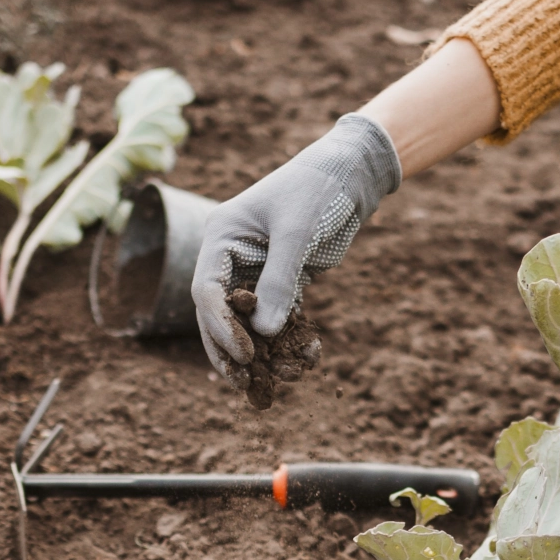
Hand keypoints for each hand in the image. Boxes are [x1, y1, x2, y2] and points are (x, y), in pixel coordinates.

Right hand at [192, 113, 400, 385]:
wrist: (352, 175)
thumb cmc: (318, 189)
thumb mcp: (297, 231)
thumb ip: (279, 280)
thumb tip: (264, 332)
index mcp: (221, 237)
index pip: (207, 291)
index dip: (222, 327)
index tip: (245, 354)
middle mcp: (232, 258)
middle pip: (218, 315)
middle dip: (230, 350)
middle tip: (243, 383)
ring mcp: (255, 272)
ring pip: (247, 323)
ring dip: (260, 354)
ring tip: (274, 382)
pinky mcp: (282, 282)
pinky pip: (277, 319)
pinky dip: (287, 342)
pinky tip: (303, 361)